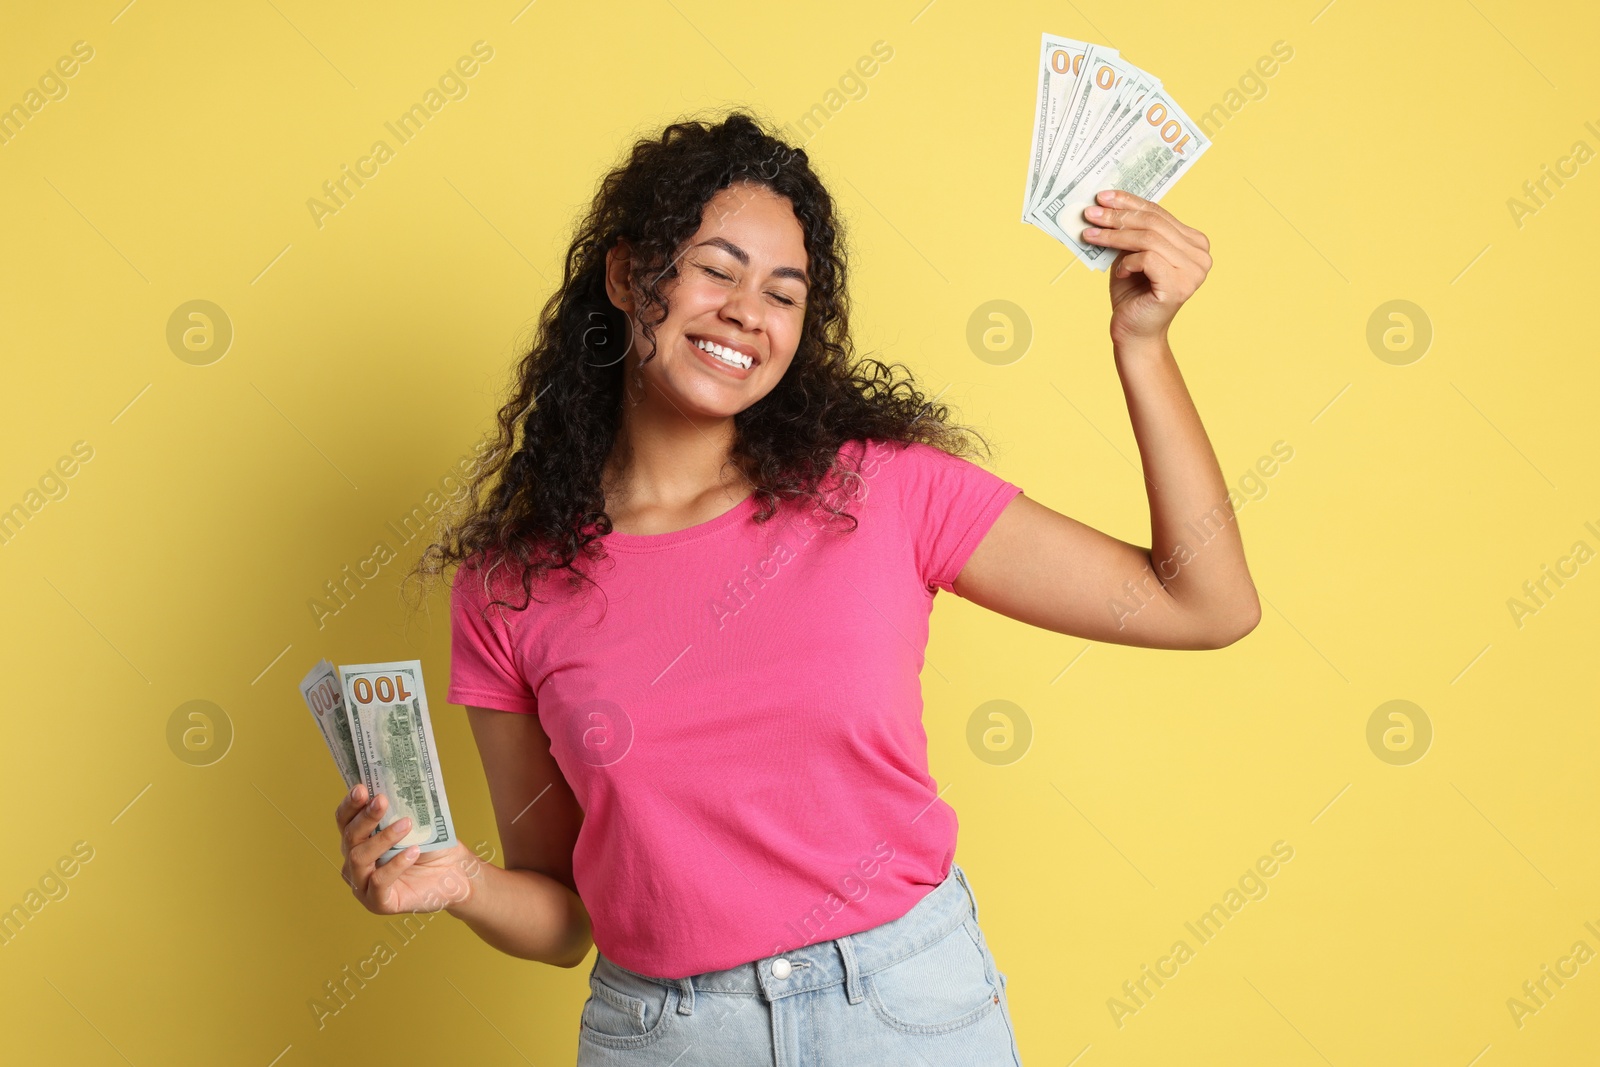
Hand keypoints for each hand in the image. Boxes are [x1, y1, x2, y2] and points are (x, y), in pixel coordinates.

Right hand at [335, 782, 479, 914]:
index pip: (345, 821)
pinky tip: (413, 851)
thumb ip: (400, 808)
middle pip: (349, 837)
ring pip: (358, 858)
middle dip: (365, 816)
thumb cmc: (433, 848)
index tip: (362, 788)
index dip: (350, 805)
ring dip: (382, 838)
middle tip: (382, 800)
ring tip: (406, 824)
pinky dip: (395, 865)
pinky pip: (378, 882)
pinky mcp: (377, 903)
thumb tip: (395, 780)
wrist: (456, 874)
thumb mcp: (415, 823)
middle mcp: (355, 863)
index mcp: (359, 841)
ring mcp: (363, 885)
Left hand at [1080, 189, 1210, 346]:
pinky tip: (1120, 272)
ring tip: (1090, 235)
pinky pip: (1148, 258)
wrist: (1134, 333)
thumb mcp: (1130, 255)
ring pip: (1150, 238)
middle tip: (1091, 213)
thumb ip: (1131, 232)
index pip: (1159, 213)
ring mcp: (1193, 272)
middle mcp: (1200, 255)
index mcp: (1194, 243)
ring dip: (1115, 235)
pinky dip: (1128, 262)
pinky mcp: (1179, 286)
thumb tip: (1108, 203)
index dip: (1130, 202)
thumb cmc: (1132, 295)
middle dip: (1118, 216)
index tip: (1103, 196)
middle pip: (1154, 223)